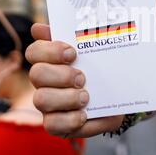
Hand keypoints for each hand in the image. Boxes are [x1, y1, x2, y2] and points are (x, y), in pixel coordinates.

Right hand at [26, 23, 123, 137]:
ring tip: (86, 97)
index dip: (50, 51)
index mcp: (50, 61)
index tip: (72, 53)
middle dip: (60, 75)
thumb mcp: (94, 51)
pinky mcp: (57, 125)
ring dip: (65, 97)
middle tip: (82, 78)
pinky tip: (84, 114)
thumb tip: (39, 28)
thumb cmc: (102, 70)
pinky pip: (52, 125)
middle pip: (36, 74)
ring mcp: (49, 105)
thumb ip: (73, 36)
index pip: (34, 52)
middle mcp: (44, 83)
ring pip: (41, 100)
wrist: (121, 96)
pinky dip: (70, 119)